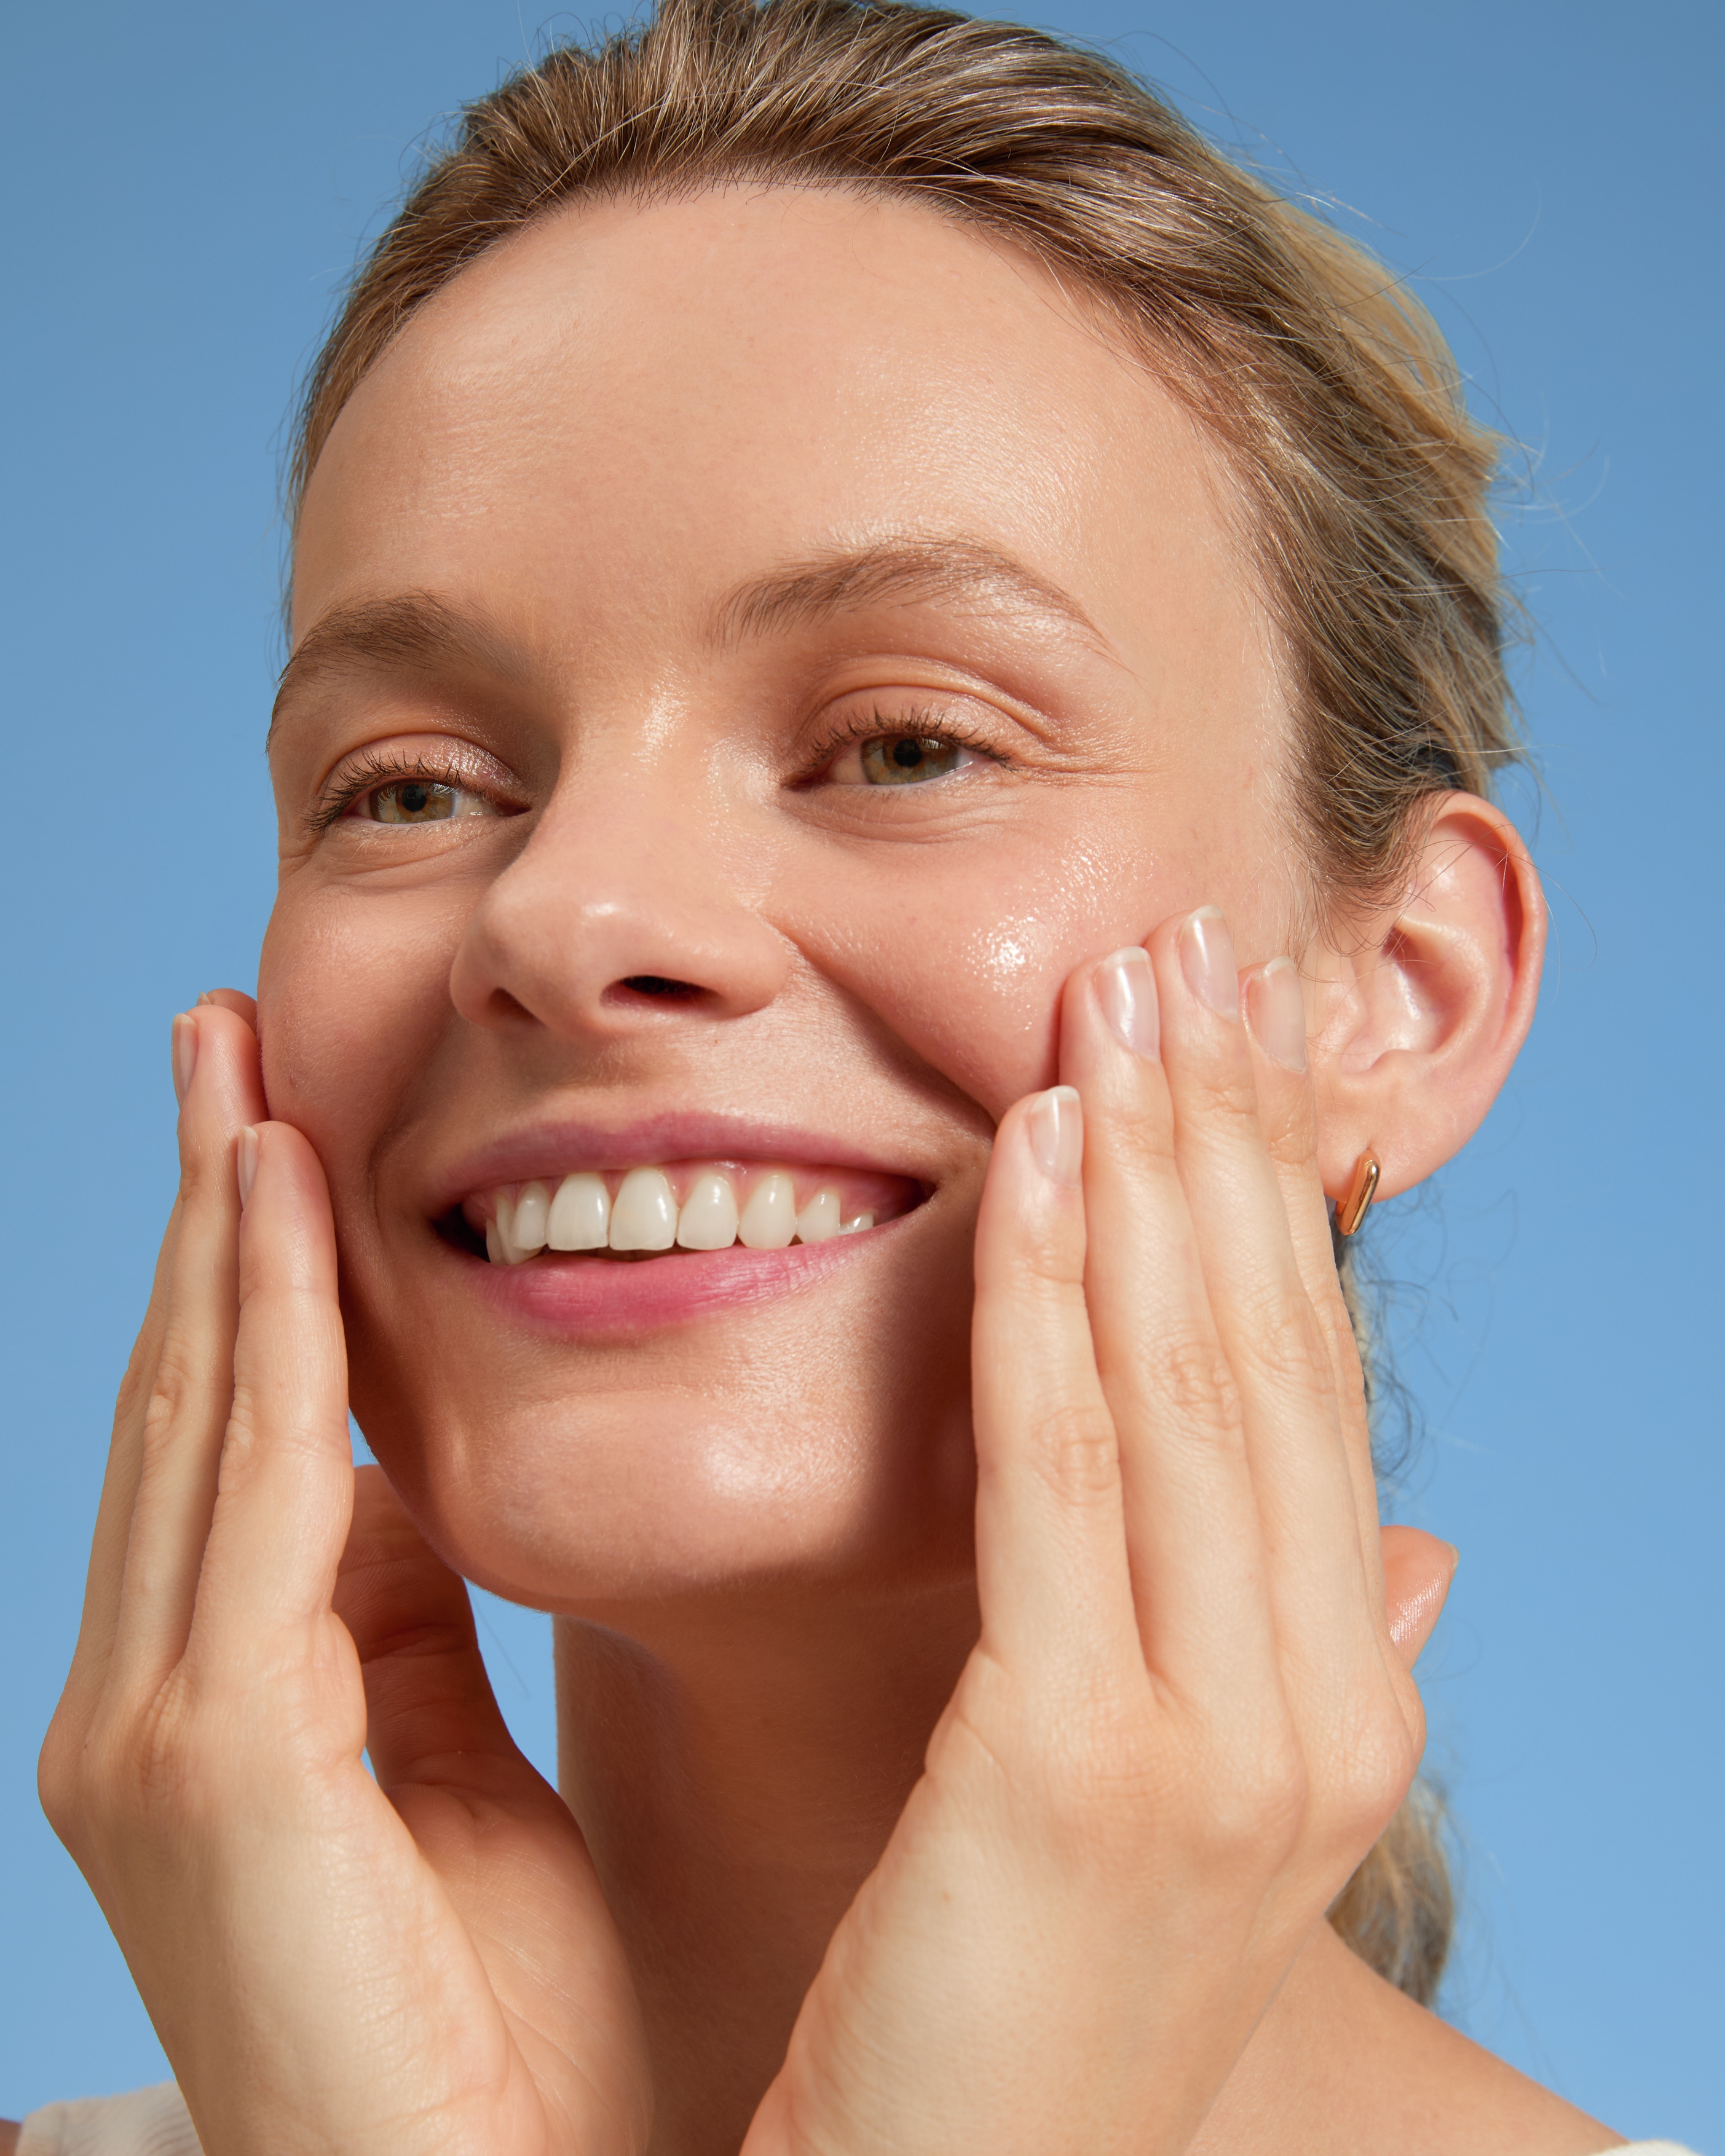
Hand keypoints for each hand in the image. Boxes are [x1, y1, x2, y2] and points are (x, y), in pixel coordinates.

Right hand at [39, 999, 649, 2155]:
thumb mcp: (457, 1765)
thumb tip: (406, 1474)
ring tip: (241, 1073)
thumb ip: (407, 1627)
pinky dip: (262, 1342)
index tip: (278, 1128)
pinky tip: (278, 1207)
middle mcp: (150, 1707)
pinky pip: (250, 1498)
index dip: (252, 1275)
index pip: (240, 1441)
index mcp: (229, 1705)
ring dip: (218, 1239)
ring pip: (197, 1421)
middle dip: (207, 1215)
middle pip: (192, 1401)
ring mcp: (151, 1740)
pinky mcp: (202, 1771)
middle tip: (227, 1038)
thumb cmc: (518, 2021)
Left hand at [742, 911, 1454, 2155]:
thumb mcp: (1159, 1808)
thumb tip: (1413, 1552)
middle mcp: (1321, 1712)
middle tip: (1193, 944)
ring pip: (1193, 1383)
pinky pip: (1063, 1470)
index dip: (1273, 1201)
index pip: (1304, 1395)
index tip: (1232, 1039)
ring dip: (1157, 1164)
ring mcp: (1228, 1745)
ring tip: (1125, 991)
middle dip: (1233, 1136)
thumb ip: (1272, 1653)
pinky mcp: (1089, 1770)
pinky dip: (1048, 1289)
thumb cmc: (1000, 1997)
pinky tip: (1026, 1146)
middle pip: (1273, 1355)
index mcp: (1335, 1705)